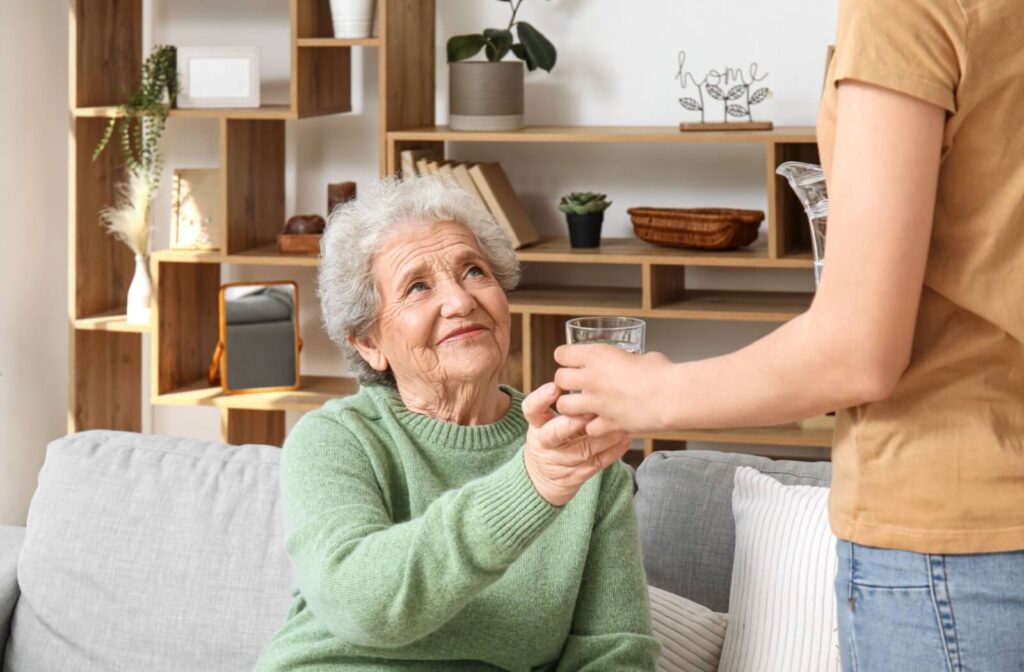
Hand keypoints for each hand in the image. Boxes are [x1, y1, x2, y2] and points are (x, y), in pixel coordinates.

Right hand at [521, 382, 631, 506]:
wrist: (541, 476)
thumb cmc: (552, 436)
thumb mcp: (546, 420)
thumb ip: (564, 403)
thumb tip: (586, 372)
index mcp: (536, 425)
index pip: (531, 410)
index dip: (540, 399)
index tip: (554, 387)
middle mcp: (544, 444)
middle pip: (553, 434)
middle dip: (572, 422)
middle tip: (590, 409)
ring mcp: (558, 462)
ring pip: (581, 450)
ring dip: (602, 437)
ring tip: (619, 422)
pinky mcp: (574, 476)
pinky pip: (595, 464)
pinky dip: (611, 452)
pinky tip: (623, 439)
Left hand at [553, 344, 674, 436]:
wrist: (673, 396)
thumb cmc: (663, 372)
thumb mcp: (641, 356)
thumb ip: (628, 361)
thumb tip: (632, 363)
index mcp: (598, 355)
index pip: (562, 353)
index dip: (566, 357)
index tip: (571, 360)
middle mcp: (592, 378)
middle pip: (559, 379)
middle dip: (565, 382)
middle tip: (574, 384)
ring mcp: (597, 403)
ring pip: (564, 406)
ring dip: (571, 406)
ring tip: (581, 406)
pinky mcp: (607, 423)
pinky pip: (588, 428)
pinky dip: (593, 427)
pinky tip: (602, 422)